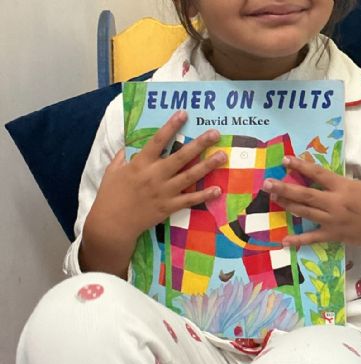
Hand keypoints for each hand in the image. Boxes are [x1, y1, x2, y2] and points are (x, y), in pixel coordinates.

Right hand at [80, 110, 225, 276]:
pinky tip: (217, 190)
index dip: (171, 126)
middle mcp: (155, 175)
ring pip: (190, 176)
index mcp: (140, 164)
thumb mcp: (112, 172)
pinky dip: (204, 195)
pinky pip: (189, 200)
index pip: (158, 140)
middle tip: (215, 134)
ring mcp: (164, 192)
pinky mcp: (169, 207)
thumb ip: (122, 157)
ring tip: (223, 156)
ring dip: (207, 166)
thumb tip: (129, 146)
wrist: (112, 224)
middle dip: (199, 144)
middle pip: (181, 156)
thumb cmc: (110, 196)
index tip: (184, 114)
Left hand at [262, 155, 360, 282]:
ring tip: (273, 198)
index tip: (285, 160)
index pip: (318, 173)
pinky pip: (312, 238)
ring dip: (287, 205)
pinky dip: (298, 240)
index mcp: (343, 187)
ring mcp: (333, 221)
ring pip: (305, 212)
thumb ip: (337, 183)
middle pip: (305, 194)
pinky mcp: (333, 235)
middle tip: (267, 183)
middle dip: (284, 188)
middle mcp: (336, 203)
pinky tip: (284, 240)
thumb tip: (316, 177)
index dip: (301, 166)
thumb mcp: (358, 185)